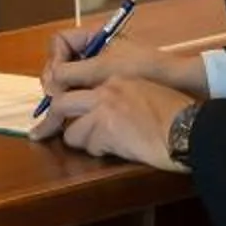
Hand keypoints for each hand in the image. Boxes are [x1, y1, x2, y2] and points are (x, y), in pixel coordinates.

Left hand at [33, 76, 193, 169]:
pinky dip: (99, 151)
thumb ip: (119, 92)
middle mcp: (105, 88)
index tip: (50, 105)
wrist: (186, 128)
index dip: (58, 93)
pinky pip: (89, 146)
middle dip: (49, 121)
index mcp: (115, 74)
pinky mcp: (106, 130)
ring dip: (84, 140)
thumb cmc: (174, 112)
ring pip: (72, 131)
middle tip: (38, 133)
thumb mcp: (144, 90)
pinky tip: (120, 148)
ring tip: (106, 142)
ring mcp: (104, 109)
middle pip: (61, 103)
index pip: (73, 78)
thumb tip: (98, 107)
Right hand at [39, 23, 203, 104]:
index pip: (59, 43)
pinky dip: (78, 102)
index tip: (57, 81)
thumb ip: (71, 73)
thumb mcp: (103, 69)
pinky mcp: (109, 87)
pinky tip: (78, 116)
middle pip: (61, 63)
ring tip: (64, 112)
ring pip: (71, 80)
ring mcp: (101, 70)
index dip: (53, 60)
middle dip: (55, 81)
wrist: (178, 82)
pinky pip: (85, 92)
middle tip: (56, 100)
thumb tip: (50, 84)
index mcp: (94, 38)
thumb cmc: (142, 69)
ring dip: (65, 94)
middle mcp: (94, 52)